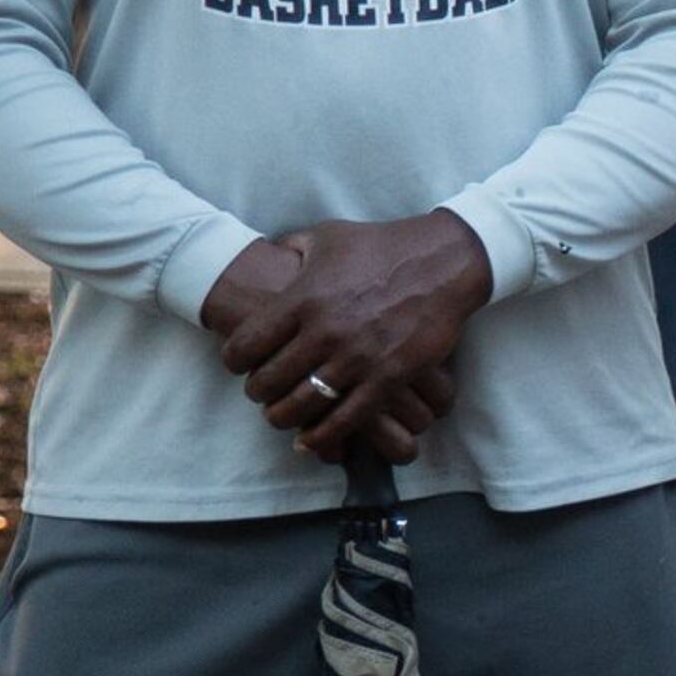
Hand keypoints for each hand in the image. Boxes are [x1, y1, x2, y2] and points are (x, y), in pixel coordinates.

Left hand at [218, 212, 490, 464]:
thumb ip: (292, 247)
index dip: (234, 359)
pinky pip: (347, 418)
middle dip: (257, 392)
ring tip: (280, 415)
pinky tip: (309, 440)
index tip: (237, 364)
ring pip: (303, 405)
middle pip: (269, 380)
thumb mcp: (327, 236)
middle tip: (259, 392)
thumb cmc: (381, 246)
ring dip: (283, 417)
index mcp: (303, 297)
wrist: (441, 262)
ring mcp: (357, 357)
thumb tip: (268, 252)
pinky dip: (323, 436)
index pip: (247, 344)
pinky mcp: (388, 377)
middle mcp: (324, 331)